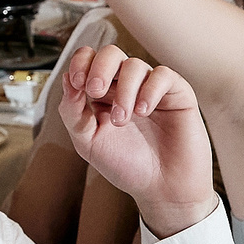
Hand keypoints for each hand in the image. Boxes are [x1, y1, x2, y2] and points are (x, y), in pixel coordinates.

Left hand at [56, 45, 217, 236]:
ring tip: (122, 119)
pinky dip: (149, 89)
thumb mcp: (87, 142)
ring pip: (134, 65)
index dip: (80, 63)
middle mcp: (127, 86)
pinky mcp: (177, 93)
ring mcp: (152, 88)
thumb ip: (72, 112)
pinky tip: (144, 111)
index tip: (77, 83)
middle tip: (95, 91)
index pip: (89, 60)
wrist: (162, 190)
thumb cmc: (127, 166)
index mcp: (103, 93)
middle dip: (99, 68)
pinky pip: (163, 75)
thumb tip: (66, 78)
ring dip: (124, 90)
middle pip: (111, 53)